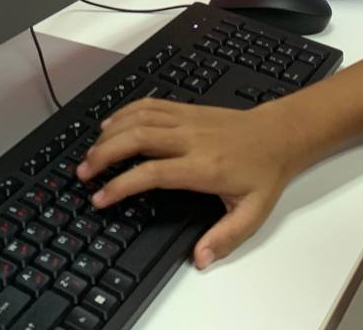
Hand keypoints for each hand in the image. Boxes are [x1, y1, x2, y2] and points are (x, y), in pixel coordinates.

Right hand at [76, 98, 302, 268]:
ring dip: (110, 133)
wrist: (278, 134)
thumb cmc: (263, 172)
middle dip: (104, 154)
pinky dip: (125, 112)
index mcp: (203, 167)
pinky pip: (150, 104)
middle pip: (137, 138)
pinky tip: (110, 125)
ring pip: (139, 118)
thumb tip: (200, 258)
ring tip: (89, 152)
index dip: (122, 185)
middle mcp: (191, 139)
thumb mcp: (253, 213)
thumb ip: (225, 237)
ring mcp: (187, 120)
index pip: (153, 173)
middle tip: (83, 172)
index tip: (101, 198)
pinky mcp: (186, 109)